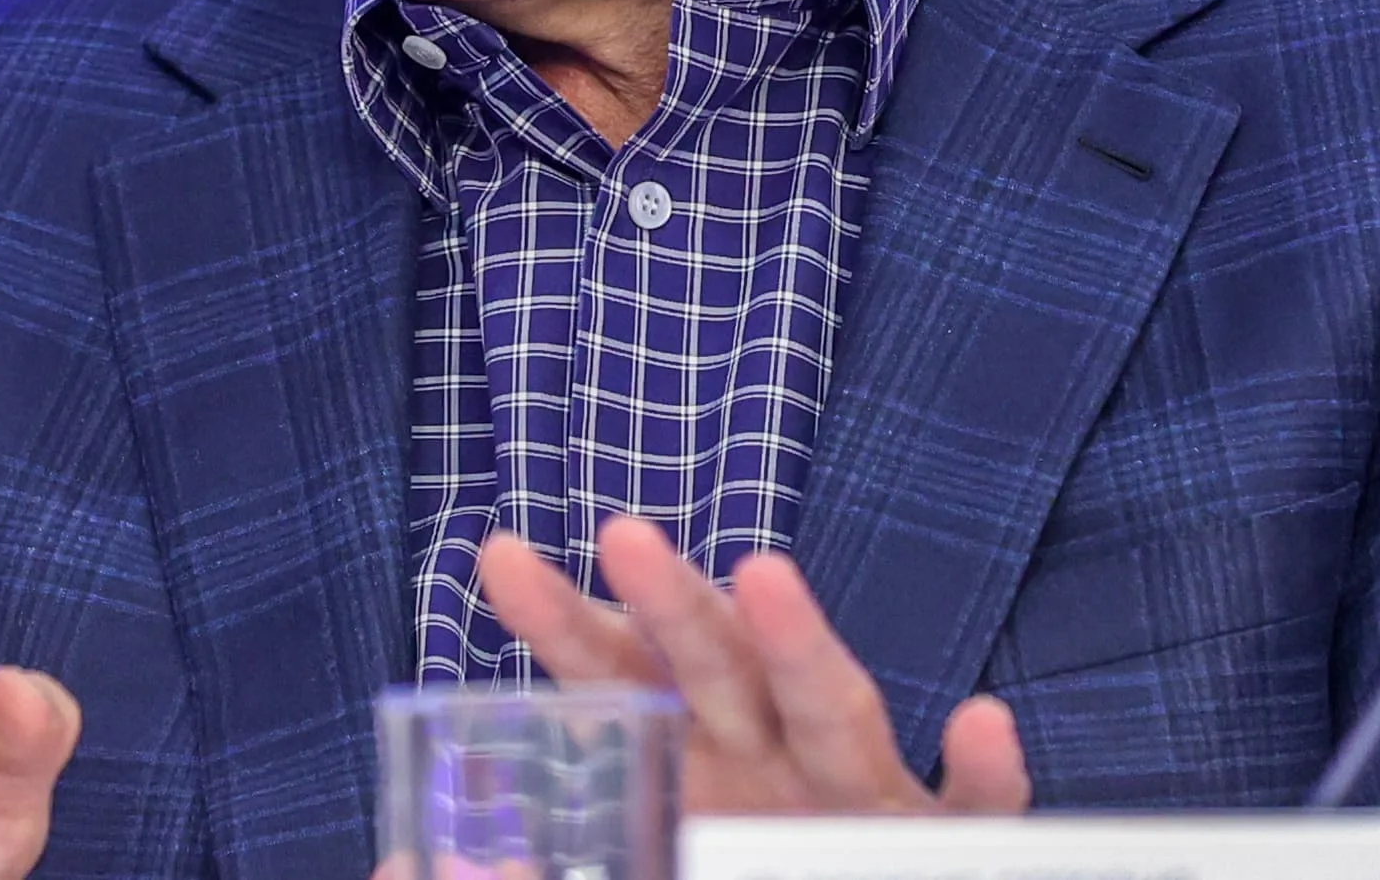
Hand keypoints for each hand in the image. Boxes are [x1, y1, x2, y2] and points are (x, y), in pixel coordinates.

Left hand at [479, 516, 1029, 815]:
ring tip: (767, 576)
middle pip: (714, 665)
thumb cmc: (735, 868)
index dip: (560, 619)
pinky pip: (976, 809)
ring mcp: (862, 794)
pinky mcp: (942, 841)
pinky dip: (984, 768)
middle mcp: (771, 755)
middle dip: (670, 600)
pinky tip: (981, 723)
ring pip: (833, 708)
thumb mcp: (631, 855)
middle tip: (620, 533)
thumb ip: (541, 862)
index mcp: (692, 757)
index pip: (616, 674)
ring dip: (801, 643)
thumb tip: (396, 862)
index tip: (495, 555)